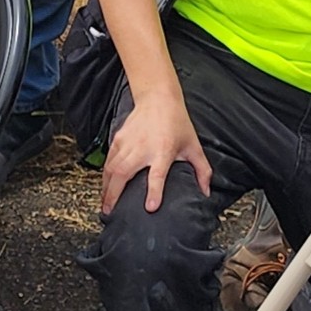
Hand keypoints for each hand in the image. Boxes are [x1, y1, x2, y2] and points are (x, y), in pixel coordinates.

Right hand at [100, 88, 210, 214]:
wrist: (158, 97)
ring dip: (106, 187)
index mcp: (163, 151)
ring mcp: (128, 142)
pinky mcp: (119, 138)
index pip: (158, 174)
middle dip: (114, 194)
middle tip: (110, 212)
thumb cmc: (177, 122)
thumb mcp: (193, 145)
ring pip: (111, 168)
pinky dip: (104, 174)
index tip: (150, 207)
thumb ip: (202, 170)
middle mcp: (142, 147)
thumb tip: (206, 192)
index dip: (154, 191)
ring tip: (105, 203)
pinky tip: (104, 184)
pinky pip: (108, 159)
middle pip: (123, 173)